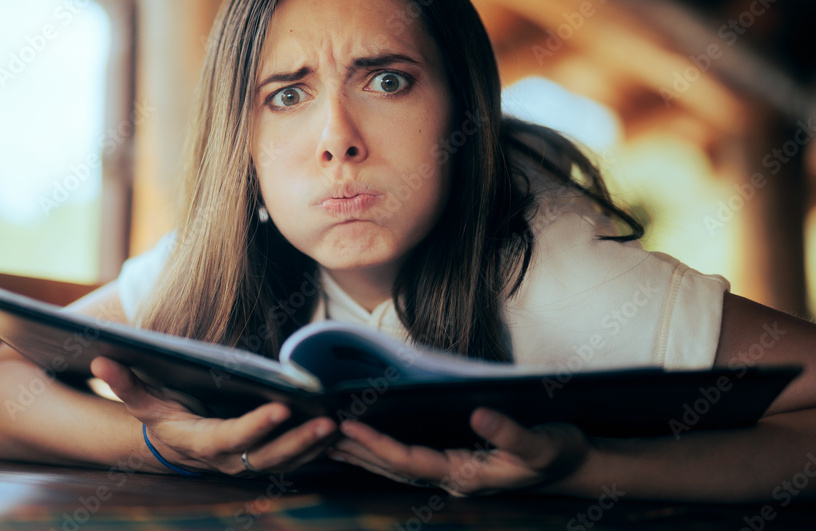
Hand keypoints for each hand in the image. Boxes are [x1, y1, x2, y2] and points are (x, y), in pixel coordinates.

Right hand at [91, 356, 335, 475]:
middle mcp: (228, 459)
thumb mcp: (143, 402)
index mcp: (201, 442)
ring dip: (314, 446)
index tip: (280, 408)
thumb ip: (125, 383)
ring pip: (287, 462)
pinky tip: (342, 432)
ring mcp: (249, 463)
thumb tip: (100, 356)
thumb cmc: (162, 417)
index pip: (231, 437)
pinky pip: (296, 460)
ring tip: (340, 426)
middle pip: (267, 456)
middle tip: (325, 422)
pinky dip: (318, 449)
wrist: (175, 447)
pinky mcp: (265, 459)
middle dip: (298, 441)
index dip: (256, 427)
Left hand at [327, 408, 590, 495]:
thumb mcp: (540, 443)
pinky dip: (382, 452)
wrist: (573, 465)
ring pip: (396, 467)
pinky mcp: (454, 465)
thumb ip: (509, 433)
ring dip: (362, 454)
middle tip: (319, 433)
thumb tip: (478, 415)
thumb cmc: (557, 453)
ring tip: (328, 439)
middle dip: (356, 451)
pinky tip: (365, 443)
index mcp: (466, 474)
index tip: (349, 427)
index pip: (410, 461)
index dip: (377, 445)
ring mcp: (452, 474)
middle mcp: (452, 478)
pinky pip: (408, 462)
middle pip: (393, 467)